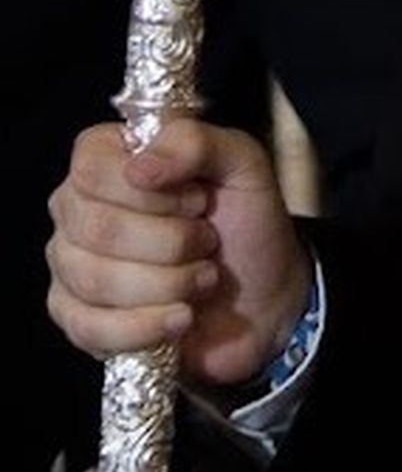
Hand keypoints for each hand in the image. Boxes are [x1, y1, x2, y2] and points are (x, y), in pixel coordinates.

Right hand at [47, 120, 312, 390]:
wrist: (261, 297)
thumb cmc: (247, 221)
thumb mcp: (242, 163)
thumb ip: (196, 142)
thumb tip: (139, 167)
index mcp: (111, 158)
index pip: (91, 166)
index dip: (152, 191)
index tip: (199, 201)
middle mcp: (78, 207)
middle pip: (96, 227)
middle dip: (172, 243)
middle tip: (208, 240)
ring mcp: (70, 265)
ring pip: (96, 280)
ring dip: (169, 284)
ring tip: (203, 277)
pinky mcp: (75, 319)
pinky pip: (91, 329)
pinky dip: (149, 326)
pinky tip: (182, 317)